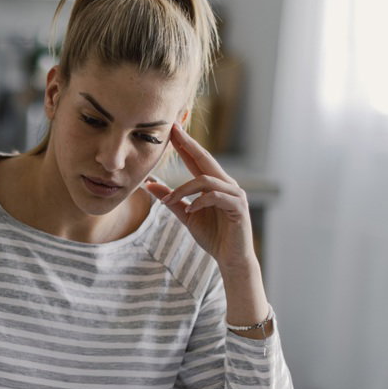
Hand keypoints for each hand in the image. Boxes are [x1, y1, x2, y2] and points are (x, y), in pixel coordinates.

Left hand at [142, 123, 254, 271]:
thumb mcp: (186, 215)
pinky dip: (200, 201)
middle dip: (188, 144)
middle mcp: (226, 184)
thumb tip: (149, 184)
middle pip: (205, 159)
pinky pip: (216, 196)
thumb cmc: (212, 236)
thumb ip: (171, 199)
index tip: (170, 130)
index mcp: (214, 184)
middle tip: (173, 131)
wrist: (231, 259)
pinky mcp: (239, 207)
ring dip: (183, 189)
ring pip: (206, 180)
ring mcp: (235, 194)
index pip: (196, 159)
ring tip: (168, 201)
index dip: (184, 144)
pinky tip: (190, 210)